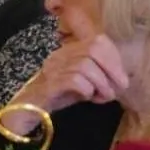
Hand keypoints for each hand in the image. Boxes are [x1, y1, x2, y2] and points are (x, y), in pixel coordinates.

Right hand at [10, 34, 129, 117]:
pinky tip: (87, 97)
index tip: (121, 76)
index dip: (115, 56)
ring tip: (103, 96)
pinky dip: (87, 90)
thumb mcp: (82, 80)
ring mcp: (54, 68)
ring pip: (86, 65)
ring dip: (101, 83)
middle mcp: (61, 54)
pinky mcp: (49, 83)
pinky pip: (75, 80)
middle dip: (112, 68)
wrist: (28, 109)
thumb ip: (98, 74)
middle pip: (94, 48)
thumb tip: (121, 79)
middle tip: (119, 87)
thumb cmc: (58, 95)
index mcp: (70, 49)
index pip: (98, 40)